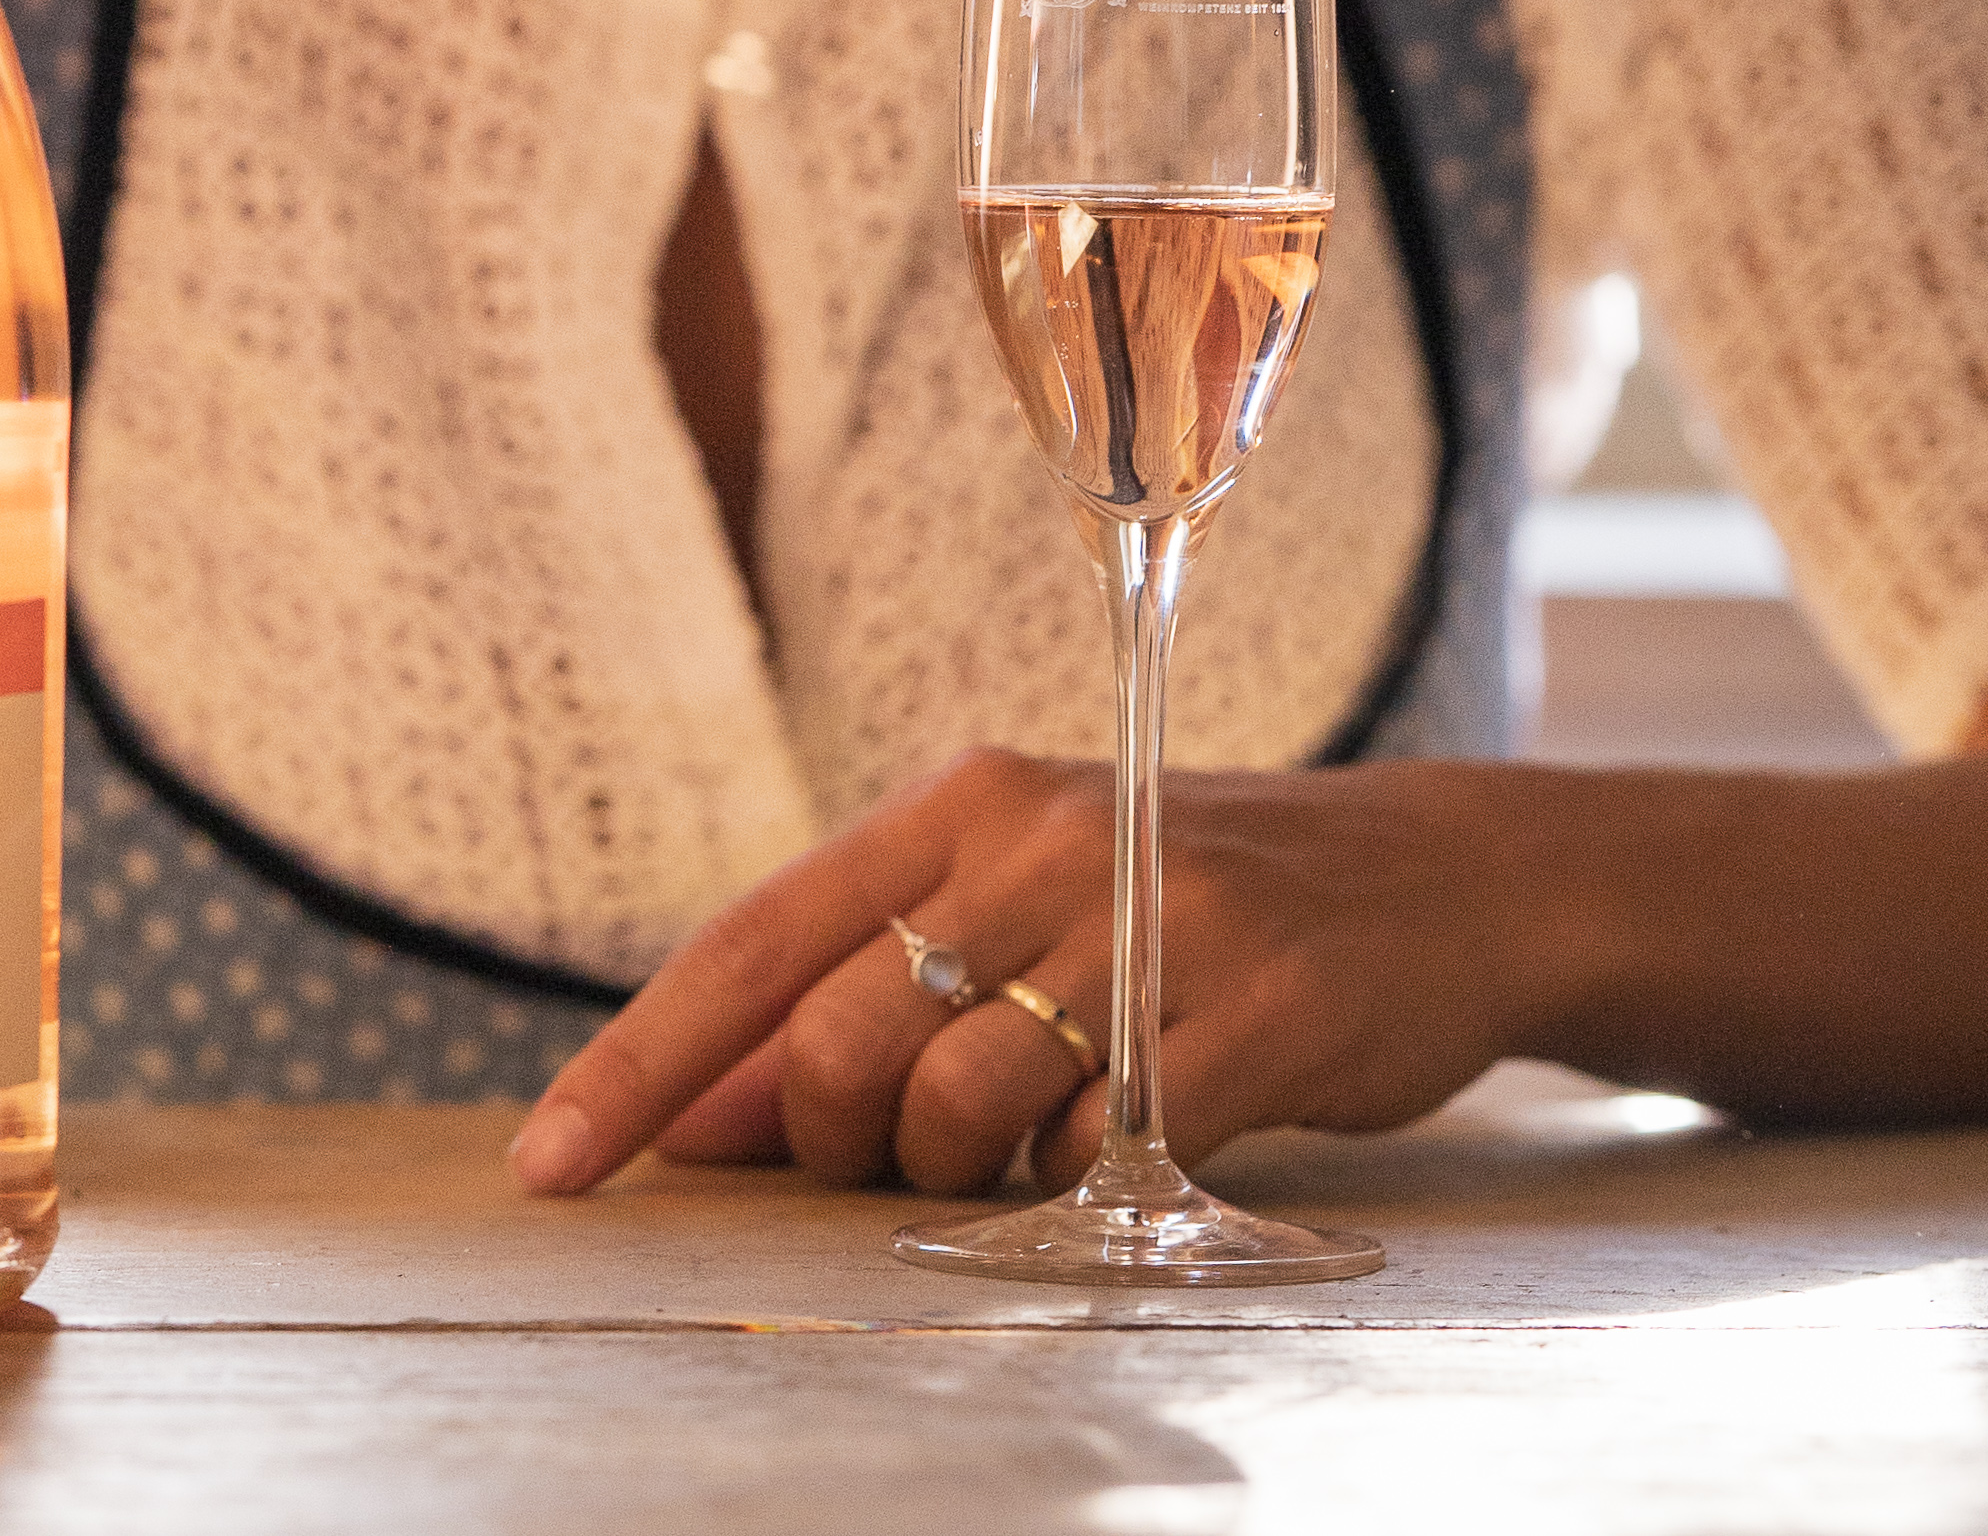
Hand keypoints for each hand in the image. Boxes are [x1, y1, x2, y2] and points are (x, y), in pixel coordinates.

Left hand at [509, 746, 1542, 1196]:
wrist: (1439, 881)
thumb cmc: (1187, 908)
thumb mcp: (1017, 908)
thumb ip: (855, 997)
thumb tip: (689, 1121)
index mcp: (958, 805)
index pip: (751, 942)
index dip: (638, 1063)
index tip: (549, 1166)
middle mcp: (1039, 843)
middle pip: (840, 1043)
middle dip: (836, 1143)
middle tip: (903, 1156)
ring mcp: (1151, 920)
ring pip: (952, 1107)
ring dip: (959, 1174)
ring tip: (1025, 1143)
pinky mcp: (1253, 1011)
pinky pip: (1092, 1152)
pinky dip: (1074, 1182)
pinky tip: (1116, 1143)